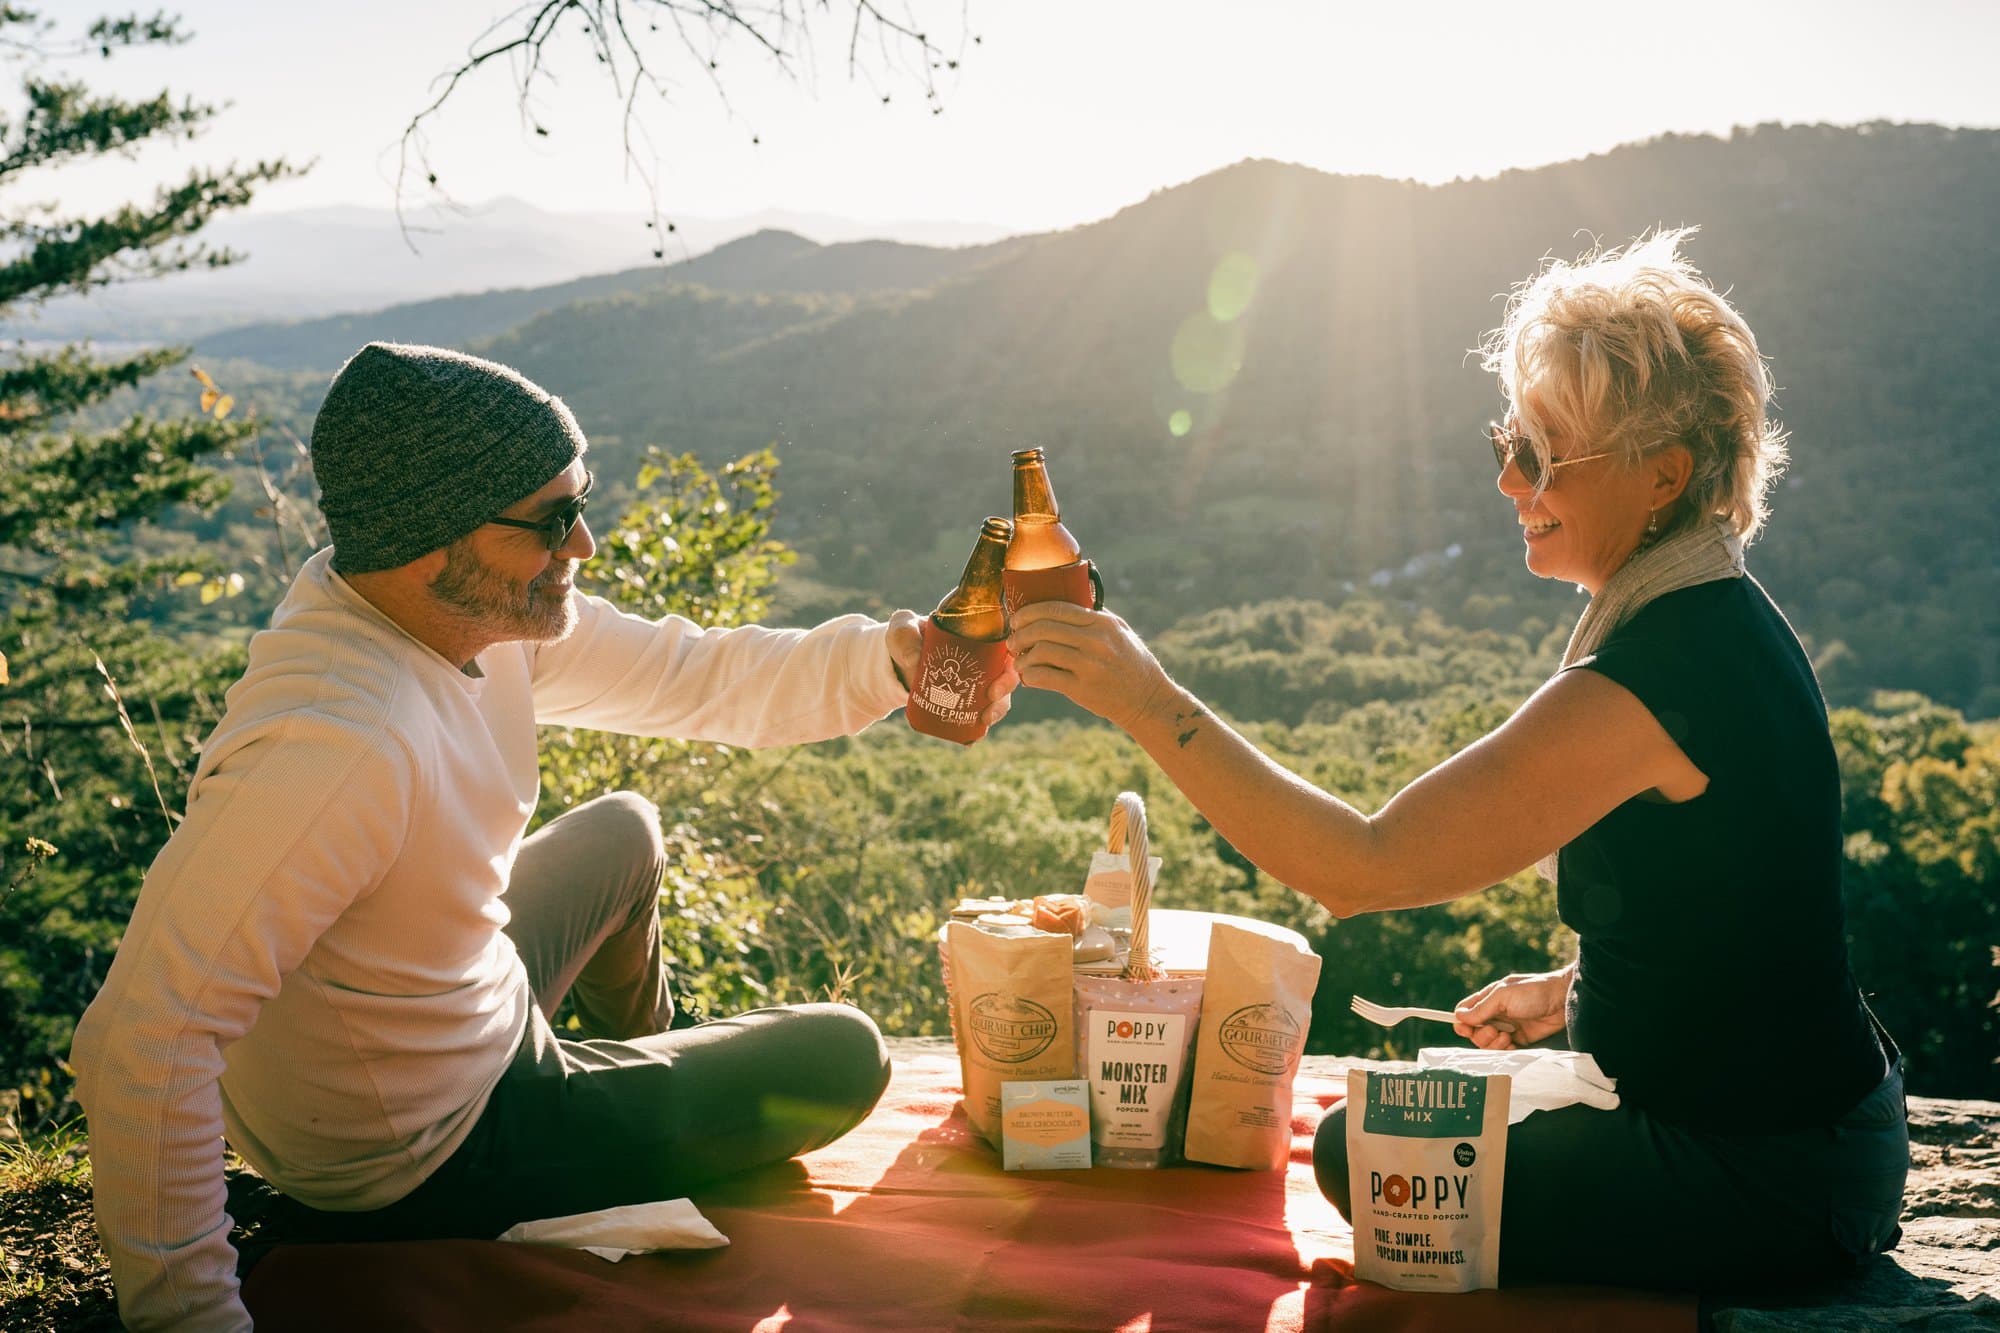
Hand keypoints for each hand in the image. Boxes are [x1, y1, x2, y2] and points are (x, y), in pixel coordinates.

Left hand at [888, 610, 1019, 732]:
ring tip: (984, 721)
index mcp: (977, 639)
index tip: (1001, 672)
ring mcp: (974, 684)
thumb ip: (905, 638)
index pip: (1005, 649)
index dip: (1010, 662)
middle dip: (1005, 690)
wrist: (896, 661)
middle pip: (1006, 676)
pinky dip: (976, 730)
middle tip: (991, 697)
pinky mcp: (962, 703)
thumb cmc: (906, 638)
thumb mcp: (903, 631)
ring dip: (996, 712)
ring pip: (996, 699)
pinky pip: (976, 717)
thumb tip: (915, 660)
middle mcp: (983, 662)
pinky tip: (970, 740)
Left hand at [1008, 600, 1173, 731]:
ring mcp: (1088, 665)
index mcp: (1101, 623)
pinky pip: (1044, 677)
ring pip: (1040, 652)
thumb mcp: (1121, 632)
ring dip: (1022, 657)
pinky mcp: (1081, 689)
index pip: (1056, 608)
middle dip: (1020, 633)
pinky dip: (1030, 676)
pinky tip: (1029, 678)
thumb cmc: (1133, 663)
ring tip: (1019, 662)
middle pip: (1043, 628)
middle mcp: (1095, 641)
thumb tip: (1066, 604)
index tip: (1017, 618)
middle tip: (1012, 640)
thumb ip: (1096, 616)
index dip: (1029, 612)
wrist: (1147, 700)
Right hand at [1452, 965, 1573, 1050]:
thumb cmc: (1533, 991)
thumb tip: (1459, 1017)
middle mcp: (1495, 1014)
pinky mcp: (1520, 1039)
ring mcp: (1507, 1027)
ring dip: (1493, 1043)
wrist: (1563, 1000)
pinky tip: (1514, 1043)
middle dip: (1480, 1035)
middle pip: (1474, 1032)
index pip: (1465, 1012)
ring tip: (1507, 1037)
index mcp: (1488, 999)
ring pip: (1488, 1043)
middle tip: (1494, 1031)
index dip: (1461, 1022)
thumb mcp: (1503, 996)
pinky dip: (1505, 1050)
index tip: (1465, 1029)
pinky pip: (1504, 1050)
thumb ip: (1482, 1008)